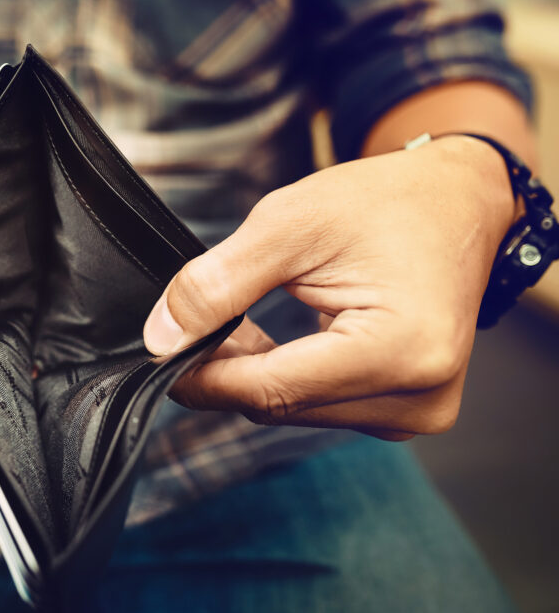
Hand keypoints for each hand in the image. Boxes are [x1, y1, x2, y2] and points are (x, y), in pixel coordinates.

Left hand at [143, 136, 515, 439]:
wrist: (456, 202)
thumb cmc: (385, 202)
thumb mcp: (289, 223)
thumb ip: (219, 283)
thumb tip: (162, 337)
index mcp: (401, 350)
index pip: (271, 391)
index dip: (203, 377)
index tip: (157, 356)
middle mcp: (418, 397)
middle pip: (280, 406)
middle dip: (225, 371)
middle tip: (191, 323)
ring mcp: (417, 410)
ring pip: (293, 410)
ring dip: (252, 375)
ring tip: (233, 322)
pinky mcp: (407, 409)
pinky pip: (318, 405)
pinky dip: (282, 377)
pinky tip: (264, 341)